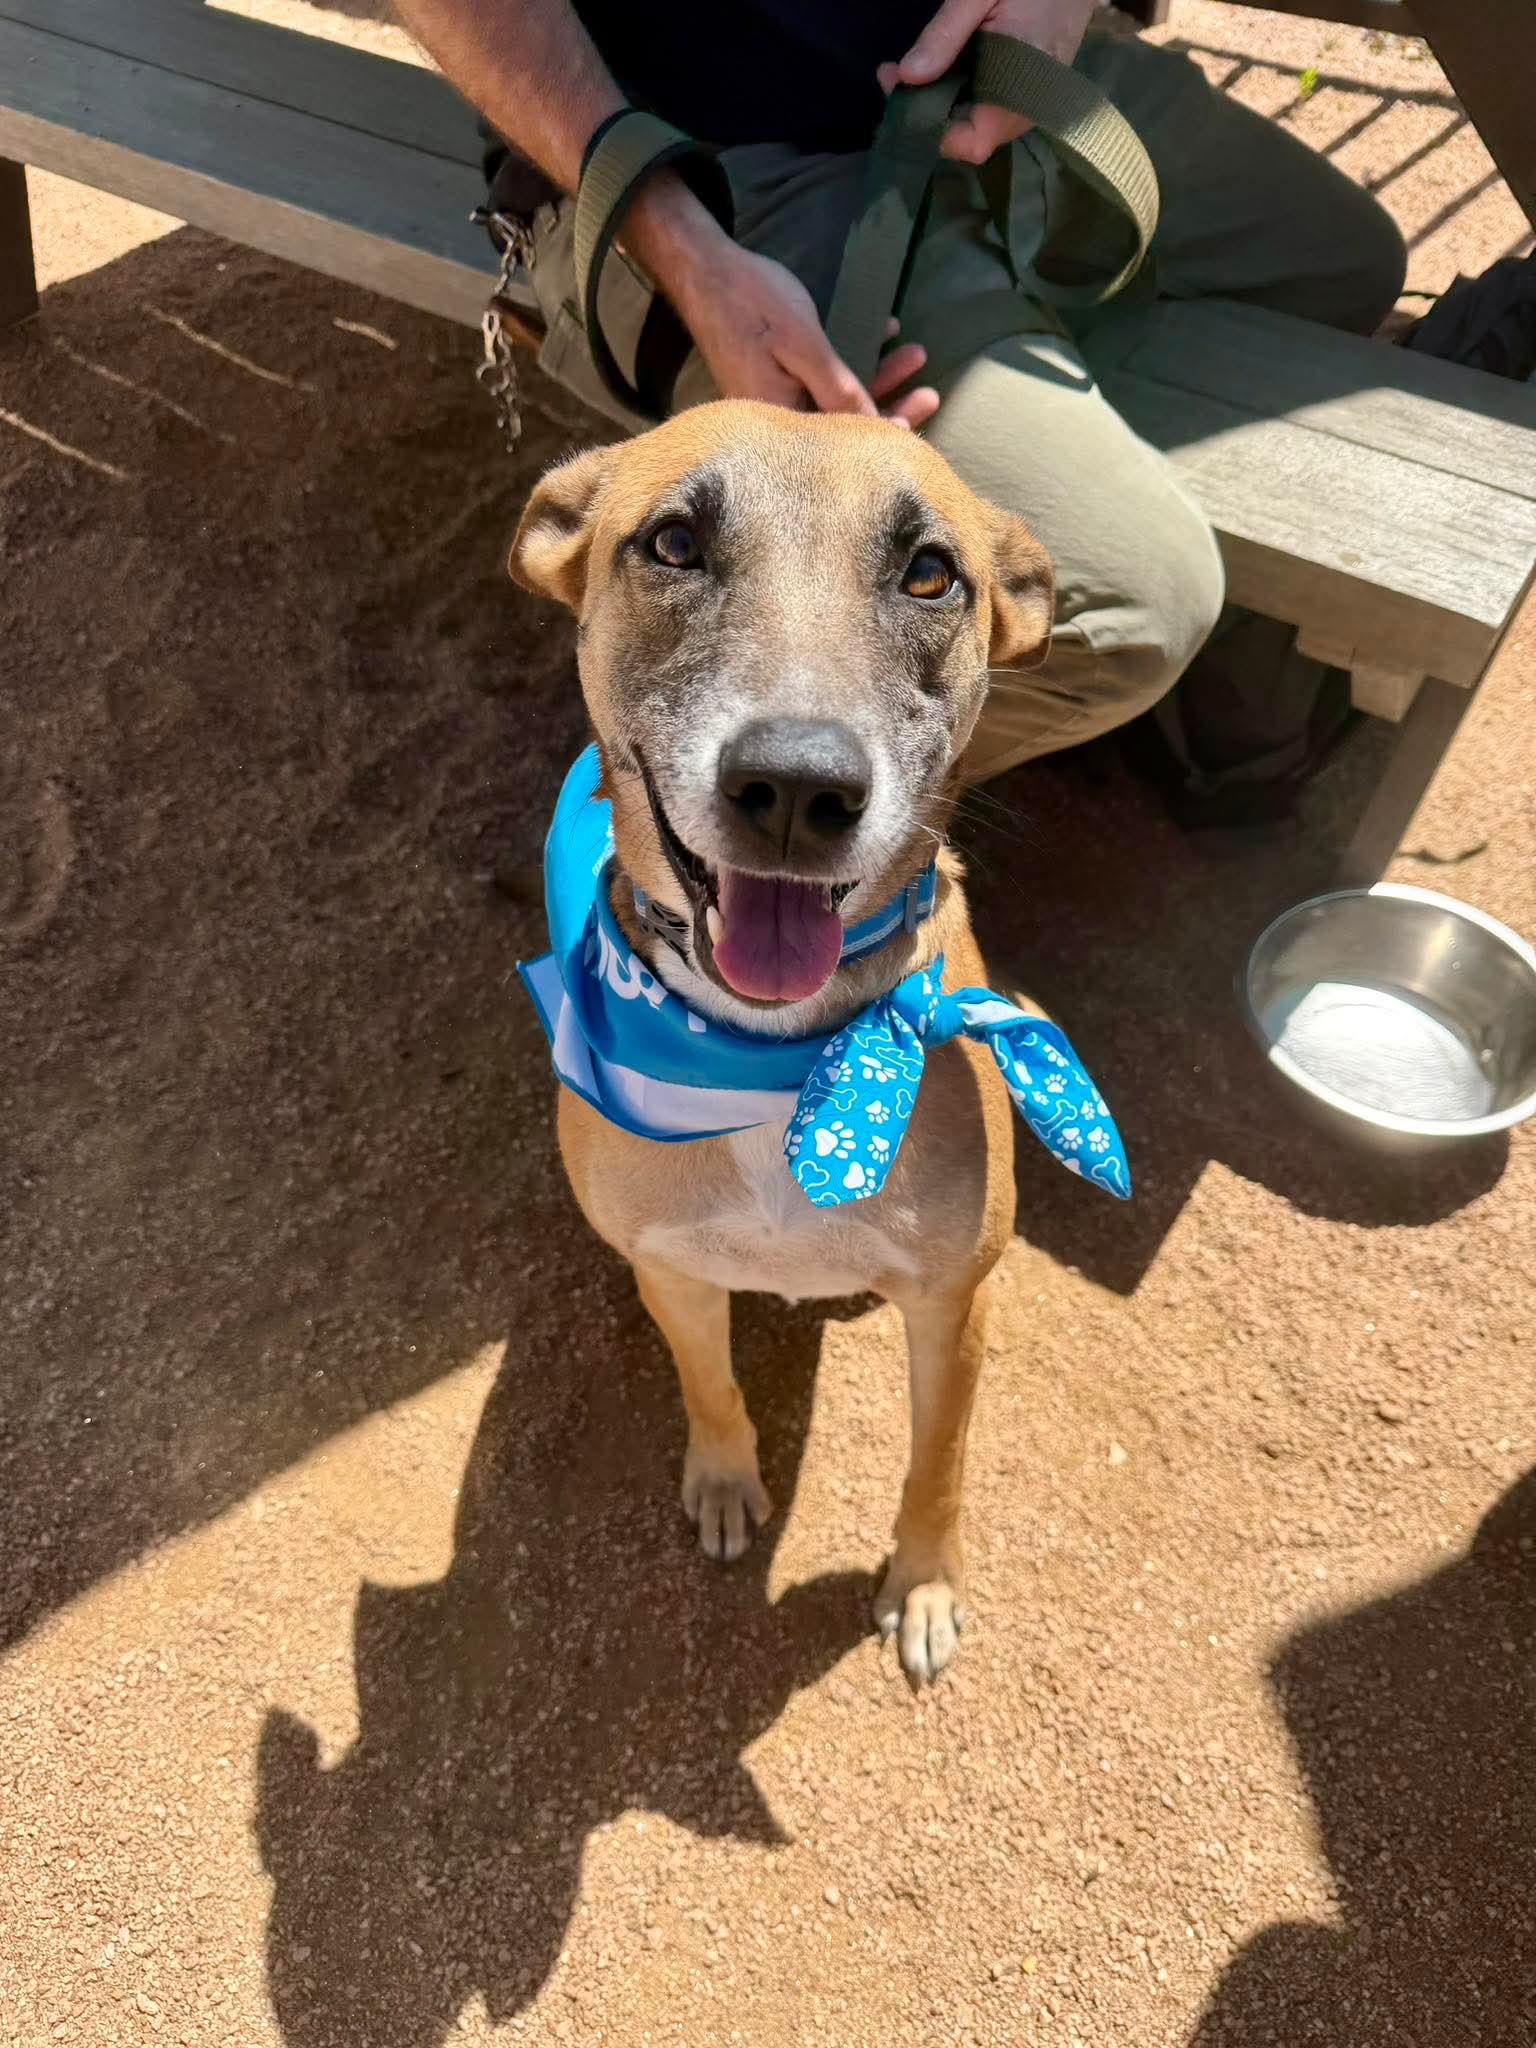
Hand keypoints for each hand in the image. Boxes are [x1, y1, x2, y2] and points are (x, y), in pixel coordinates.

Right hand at [671, 239, 939, 429]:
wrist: (704, 269)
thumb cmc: (754, 303)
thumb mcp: (805, 345)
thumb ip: (839, 389)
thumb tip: (875, 430)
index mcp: (780, 420)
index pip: (838, 444)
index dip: (880, 437)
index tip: (916, 427)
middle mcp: (777, 418)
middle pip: (841, 427)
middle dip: (890, 408)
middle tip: (932, 394)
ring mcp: (777, 397)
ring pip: (836, 401)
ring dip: (878, 378)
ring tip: (916, 354)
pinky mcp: (777, 378)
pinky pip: (821, 381)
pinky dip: (852, 363)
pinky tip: (882, 333)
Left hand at [876, 0, 1097, 164]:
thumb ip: (945, 35)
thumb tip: (906, 75)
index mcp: (1024, 87)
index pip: (973, 143)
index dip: (933, 131)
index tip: (899, 92)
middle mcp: (1030, 107)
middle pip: (970, 138)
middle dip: (928, 113)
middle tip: (895, 73)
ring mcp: (1032, 104)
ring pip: (977, 126)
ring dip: (941, 105)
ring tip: (911, 71)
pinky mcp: (1028, 95)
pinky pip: (989, 110)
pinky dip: (960, 96)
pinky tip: (943, 70)